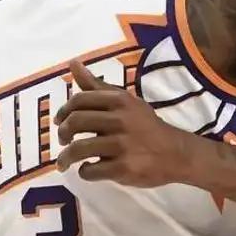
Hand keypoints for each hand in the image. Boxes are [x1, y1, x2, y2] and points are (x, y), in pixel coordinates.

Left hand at [54, 59, 193, 187]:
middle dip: (62, 133)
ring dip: (66, 157)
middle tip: (62, 141)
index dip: (64, 111)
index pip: (80, 100)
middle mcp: (120, 120)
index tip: (59, 121)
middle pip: (76, 122)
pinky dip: (84, 172)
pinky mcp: (124, 168)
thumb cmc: (144, 125)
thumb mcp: (124, 101)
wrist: (176, 153)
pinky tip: (88, 169)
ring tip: (64, 162)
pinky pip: (92, 171)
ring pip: (79, 149)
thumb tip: (73, 63)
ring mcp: (122, 145)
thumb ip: (96, 85)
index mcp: (119, 101)